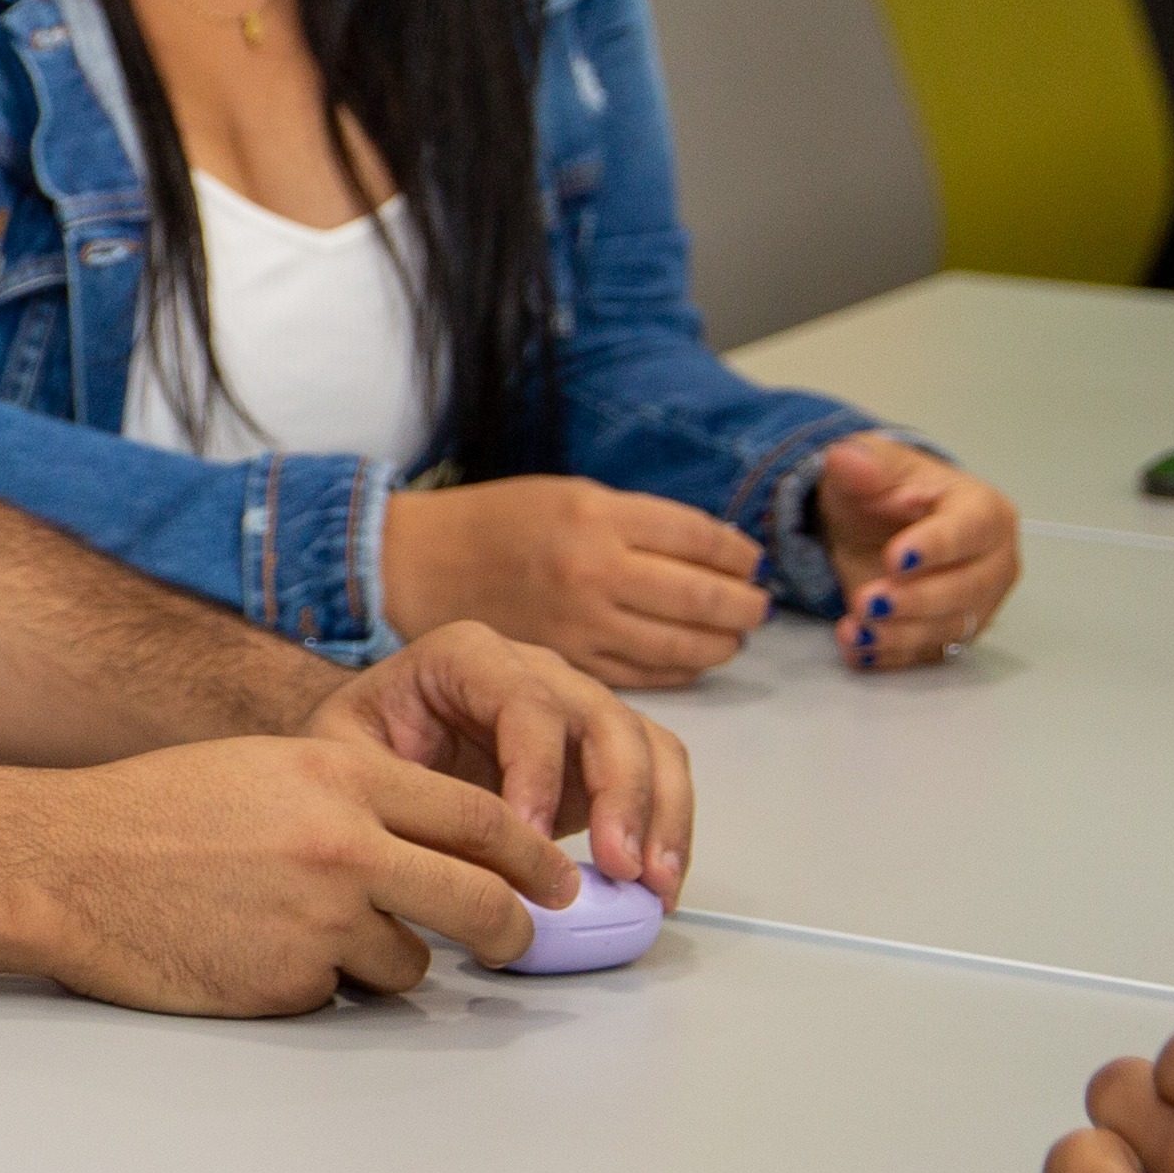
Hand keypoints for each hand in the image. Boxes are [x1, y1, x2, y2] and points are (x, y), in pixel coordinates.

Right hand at [0, 731, 566, 1014]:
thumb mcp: (262, 772)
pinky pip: (335, 995)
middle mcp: (344, 847)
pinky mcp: (288, 984)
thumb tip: (428, 849)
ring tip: (303, 936)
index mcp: (340, 778)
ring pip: (408, 964)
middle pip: (478, 900)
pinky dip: (309, 984)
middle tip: (515, 943)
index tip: (556, 879)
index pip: (478, 819)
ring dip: (383, 963)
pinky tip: (248, 953)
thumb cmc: (148, 812)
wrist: (59, 864)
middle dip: (511, 930)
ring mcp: (318, 921)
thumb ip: (349, 802)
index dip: (531, 856)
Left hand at [306, 617, 689, 899]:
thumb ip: (406, 795)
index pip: (523, 701)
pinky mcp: (601, 753)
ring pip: (644, 744)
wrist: (369, 748)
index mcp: (465, 655)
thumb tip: (475, 858)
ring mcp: (576, 706)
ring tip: (654, 885)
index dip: (537, 769)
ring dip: (660, 815)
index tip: (530, 835)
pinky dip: (667, 828)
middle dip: (621, 794)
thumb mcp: (349, 760)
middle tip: (620, 868)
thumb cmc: (356, 747)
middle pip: (600, 717)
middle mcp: (533, 669)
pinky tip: (658, 884)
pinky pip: (657, 775)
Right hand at [378, 478, 767, 686]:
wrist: (418, 567)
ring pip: (682, 645)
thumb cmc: (496, 524)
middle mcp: (592, 569)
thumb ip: (638, 522)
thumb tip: (719, 550)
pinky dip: (681, 668)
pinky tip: (689, 656)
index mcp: (595, 515)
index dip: (737, 552)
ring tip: (731, 635)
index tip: (750, 560)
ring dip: (722, 643)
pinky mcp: (567, 662)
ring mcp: (580, 622)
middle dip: (744, 605)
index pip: (699, 537)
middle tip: (755, 606)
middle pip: (702, 597)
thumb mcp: (569, 496)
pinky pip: (646, 675)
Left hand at [814, 433, 1017, 667]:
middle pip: (969, 588)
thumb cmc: (886, 492)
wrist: (873, 526)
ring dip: (902, 634)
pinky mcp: (949, 633)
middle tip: (870, 600)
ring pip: (950, 628)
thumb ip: (861, 463)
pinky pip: (926, 654)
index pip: (971, 530)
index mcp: (985, 511)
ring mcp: (977, 603)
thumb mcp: (868, 466)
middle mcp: (993, 562)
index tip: (896, 558)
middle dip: (919, 599)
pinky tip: (857, 647)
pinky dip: (891, 655)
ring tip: (857, 627)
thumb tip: (849, 459)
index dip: (937, 546)